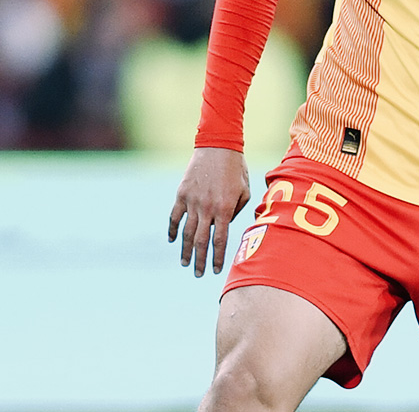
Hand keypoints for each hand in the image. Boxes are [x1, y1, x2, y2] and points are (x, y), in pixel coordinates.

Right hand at [168, 147, 249, 276]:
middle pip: (202, 241)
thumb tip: (225, 226)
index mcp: (225, 209)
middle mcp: (207, 208)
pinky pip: (175, 216)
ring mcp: (192, 201)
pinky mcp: (181, 193)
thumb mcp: (245, 190)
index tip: (215, 271)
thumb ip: (237, 211)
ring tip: (185, 263)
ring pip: (187, 232)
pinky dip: (173, 229)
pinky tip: (173, 240)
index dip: (217, 258)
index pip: (220, 240)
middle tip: (198, 274)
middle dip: (200, 260)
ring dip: (186, 250)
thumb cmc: (236, 168)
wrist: (218, 146)